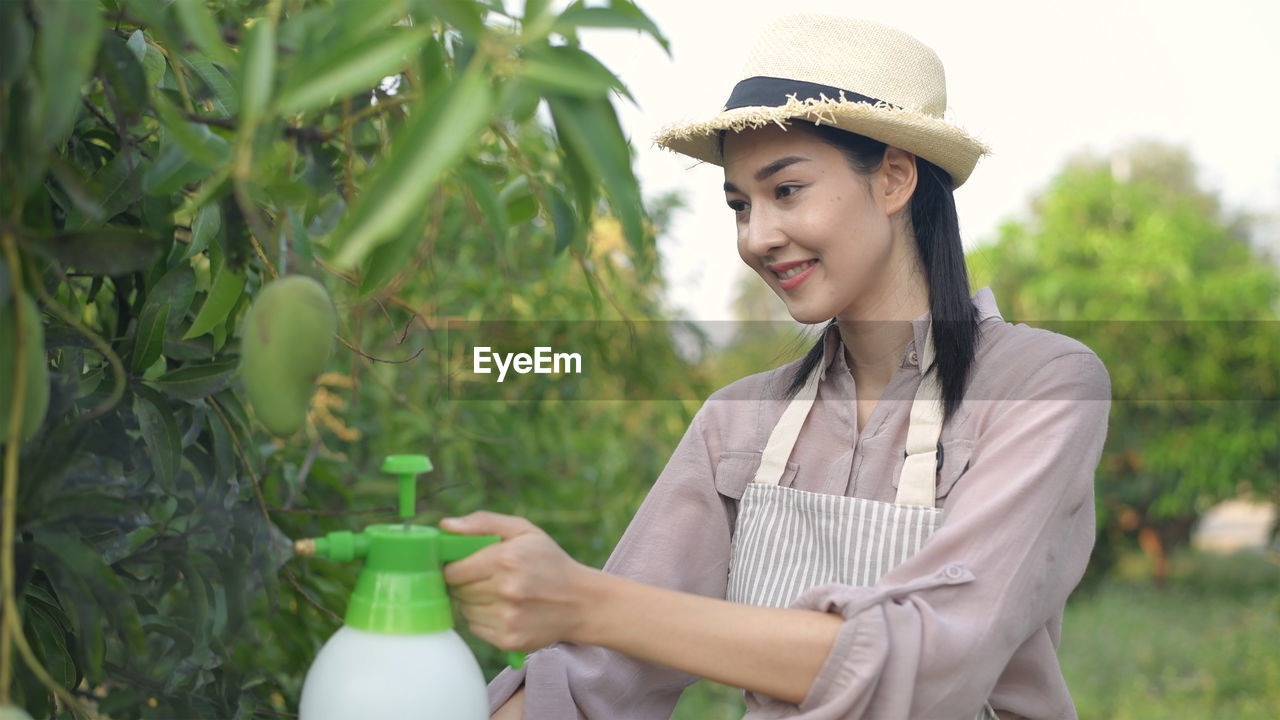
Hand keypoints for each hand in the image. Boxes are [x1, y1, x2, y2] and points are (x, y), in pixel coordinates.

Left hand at [441, 512, 590, 651]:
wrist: (581, 602)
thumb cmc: (548, 561)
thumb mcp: (524, 531)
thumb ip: (483, 522)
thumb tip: (444, 525)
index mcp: (506, 559)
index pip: (453, 569)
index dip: (454, 566)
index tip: (463, 564)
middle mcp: (506, 590)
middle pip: (457, 590)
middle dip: (465, 583)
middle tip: (485, 577)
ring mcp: (507, 618)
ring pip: (464, 610)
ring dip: (472, 601)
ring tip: (497, 593)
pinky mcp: (508, 640)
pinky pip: (475, 627)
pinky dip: (483, 618)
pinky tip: (503, 609)